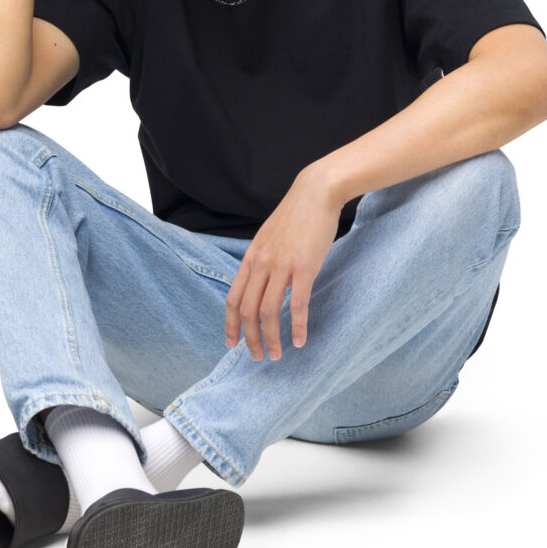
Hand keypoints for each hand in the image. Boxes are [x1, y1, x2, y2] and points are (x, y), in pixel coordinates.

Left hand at [224, 165, 341, 360]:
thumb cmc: (297, 214)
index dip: (230, 324)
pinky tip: (300, 340)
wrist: (316, 192)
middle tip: (257, 356)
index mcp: (251, 257)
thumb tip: (264, 280)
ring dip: (271, 338)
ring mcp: (281, 266)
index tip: (232, 343)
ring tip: (277, 354)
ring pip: (268, 312)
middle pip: (247, 310)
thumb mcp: (270, 236)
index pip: (233, 297)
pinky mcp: (304, 267)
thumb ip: (264, 259)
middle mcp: (261, 263)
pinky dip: (297, 326)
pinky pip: (297, 305)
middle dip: (250, 338)